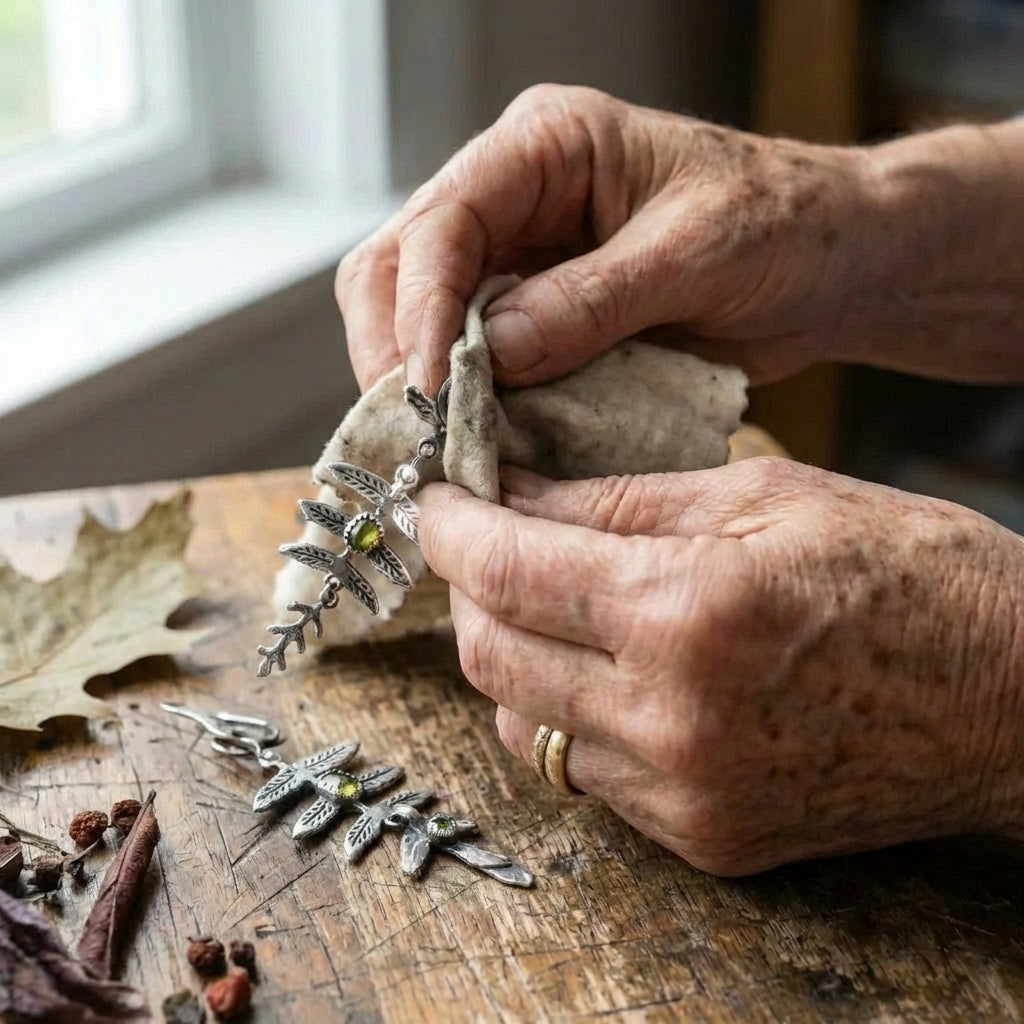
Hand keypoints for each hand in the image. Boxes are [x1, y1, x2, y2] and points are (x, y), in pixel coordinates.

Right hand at [337, 84, 877, 394]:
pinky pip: (474, 361)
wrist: (828, 264)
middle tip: (416, 428)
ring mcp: (520, 261)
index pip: (444, 219)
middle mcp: (515, 198)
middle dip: (397, 349)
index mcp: (547, 147)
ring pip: (420, 319)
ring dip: (422, 384)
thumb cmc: (783, 224)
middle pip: (401, 267)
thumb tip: (491, 353)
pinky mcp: (536, 318)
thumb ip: (592, 300)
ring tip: (441, 444)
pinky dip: (468, 404)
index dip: (421, 306)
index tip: (429, 384)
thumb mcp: (696, 252)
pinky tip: (479, 441)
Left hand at [416, 460, 1023, 874]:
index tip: (433, 498)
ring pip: (522, 724)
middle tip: (482, 539)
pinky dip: (566, 712)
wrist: (1014, 700)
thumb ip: (619, 501)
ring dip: (509, 655)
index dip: (450, 527)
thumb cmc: (910, 573)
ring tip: (541, 600)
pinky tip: (600, 667)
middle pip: (490, 656)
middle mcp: (671, 719)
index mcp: (688, 612)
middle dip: (467, 589)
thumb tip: (514, 494)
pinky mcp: (703, 838)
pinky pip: (584, 773)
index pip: (507, 570)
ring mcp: (684, 794)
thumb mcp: (763, 496)